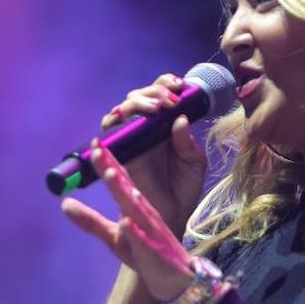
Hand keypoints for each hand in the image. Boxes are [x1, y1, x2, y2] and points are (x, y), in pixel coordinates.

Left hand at [62, 144, 194, 301]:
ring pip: (137, 209)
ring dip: (126, 192)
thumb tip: (64, 203)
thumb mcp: (112, 236)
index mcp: (134, 208)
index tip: (94, 143)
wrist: (172, 280)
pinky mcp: (153, 252)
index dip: (106, 162)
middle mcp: (143, 214)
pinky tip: (127, 222)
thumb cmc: (143, 253)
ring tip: (113, 174)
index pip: (119, 180)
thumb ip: (89, 220)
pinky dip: (136, 231)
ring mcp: (149, 231)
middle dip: (113, 168)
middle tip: (99, 148)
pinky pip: (144, 240)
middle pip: (126, 187)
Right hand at [99, 73, 208, 232]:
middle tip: (171, 99)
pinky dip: (117, 119)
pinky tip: (134, 118)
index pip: (160, 96)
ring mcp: (131, 141)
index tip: (181, 86)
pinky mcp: (119, 153)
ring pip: (124, 108)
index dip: (166, 85)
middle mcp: (145, 131)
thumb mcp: (194, 162)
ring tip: (157, 108)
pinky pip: (110, 131)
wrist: (172, 218)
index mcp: (164, 128)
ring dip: (139, 101)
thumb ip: (188, 141)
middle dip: (154, 91)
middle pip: (140, 97)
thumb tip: (180, 119)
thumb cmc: (183, 191)